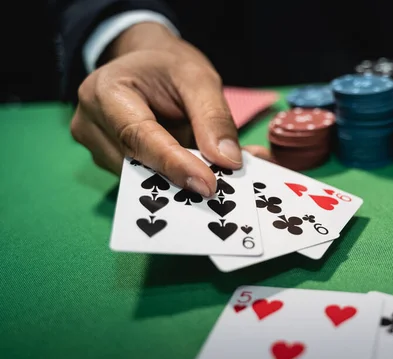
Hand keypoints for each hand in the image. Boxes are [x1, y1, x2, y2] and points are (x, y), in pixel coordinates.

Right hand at [71, 23, 269, 195]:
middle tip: (225, 187)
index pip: (138, 137)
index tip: (207, 184)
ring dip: (181, 181)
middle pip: (139, 164)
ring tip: (219, 175)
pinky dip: (175, 178)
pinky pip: (146, 178)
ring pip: (143, 178)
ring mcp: (98, 148)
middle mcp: (91, 124)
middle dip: (183, 178)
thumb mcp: (199, 79)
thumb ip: (214, 117)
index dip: (174, 163)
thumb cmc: (169, 66)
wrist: (148, 65)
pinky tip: (200, 172)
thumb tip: (228, 161)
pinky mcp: (111, 163)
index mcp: (105, 92)